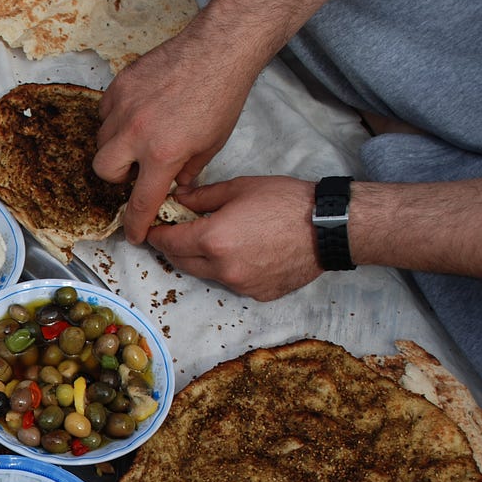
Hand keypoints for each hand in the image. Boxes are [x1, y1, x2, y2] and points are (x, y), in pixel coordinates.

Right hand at [93, 26, 257, 243]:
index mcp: (163, 153)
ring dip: (117, 146)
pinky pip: (105, 111)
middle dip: (118, 176)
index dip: (136, 224)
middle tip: (139, 167)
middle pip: (104, 171)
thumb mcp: (212, 145)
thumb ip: (188, 171)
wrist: (219, 49)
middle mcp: (137, 132)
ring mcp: (124, 106)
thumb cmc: (221, 95)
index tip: (134, 234)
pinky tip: (139, 113)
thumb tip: (176, 187)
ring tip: (141, 136)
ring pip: (101, 140)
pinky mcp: (120, 85)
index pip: (140, 201)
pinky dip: (116, 118)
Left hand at [147, 176, 321, 299]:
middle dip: (173, 248)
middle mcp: (222, 268)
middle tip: (172, 234)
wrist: (330, 227)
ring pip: (206, 273)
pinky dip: (227, 269)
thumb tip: (178, 200)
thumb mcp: (240, 188)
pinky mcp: (258, 294)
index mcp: (212, 240)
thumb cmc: (287, 201)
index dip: (157, 234)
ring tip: (207, 241)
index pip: (169, 242)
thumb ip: (203, 197)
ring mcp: (240, 285)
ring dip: (199, 259)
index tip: (151, 229)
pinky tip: (240, 253)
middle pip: (182, 261)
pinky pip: (232, 282)